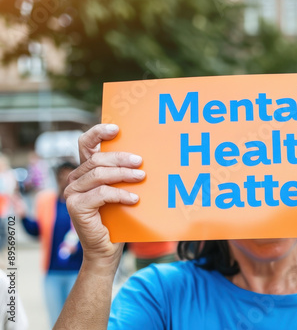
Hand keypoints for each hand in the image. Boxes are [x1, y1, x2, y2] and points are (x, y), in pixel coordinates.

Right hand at [64, 124, 144, 273]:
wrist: (106, 250)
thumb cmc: (117, 219)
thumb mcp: (120, 191)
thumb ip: (122, 175)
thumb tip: (142, 157)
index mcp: (84, 172)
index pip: (85, 144)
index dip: (98, 132)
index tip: (116, 128)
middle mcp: (74, 180)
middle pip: (97, 159)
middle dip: (121, 158)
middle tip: (140, 162)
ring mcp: (72, 193)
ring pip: (100, 174)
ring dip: (124, 174)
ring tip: (141, 177)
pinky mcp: (76, 207)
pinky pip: (102, 194)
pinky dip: (121, 194)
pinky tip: (134, 198)